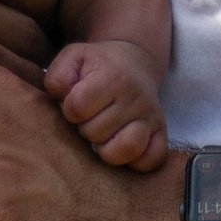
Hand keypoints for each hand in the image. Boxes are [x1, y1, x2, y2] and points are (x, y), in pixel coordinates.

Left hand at [44, 38, 170, 171]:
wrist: (134, 62)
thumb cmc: (98, 65)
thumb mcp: (73, 58)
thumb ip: (58, 77)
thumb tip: (62, 101)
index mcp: (113, 77)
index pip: (78, 108)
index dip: (69, 110)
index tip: (75, 104)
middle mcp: (136, 97)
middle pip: (96, 132)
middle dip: (85, 128)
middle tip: (90, 117)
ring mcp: (151, 117)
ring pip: (127, 149)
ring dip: (107, 149)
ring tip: (103, 137)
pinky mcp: (162, 133)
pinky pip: (153, 160)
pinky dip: (136, 161)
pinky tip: (122, 147)